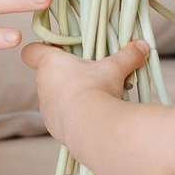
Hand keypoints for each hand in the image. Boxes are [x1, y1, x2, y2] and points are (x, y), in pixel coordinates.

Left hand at [21, 39, 150, 139]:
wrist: (93, 128)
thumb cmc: (97, 89)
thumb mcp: (115, 68)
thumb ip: (128, 55)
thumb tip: (143, 45)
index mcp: (49, 64)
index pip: (30, 52)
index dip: (41, 49)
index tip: (57, 51)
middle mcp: (42, 85)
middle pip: (48, 74)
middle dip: (66, 74)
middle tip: (88, 74)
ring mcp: (46, 108)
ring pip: (54, 96)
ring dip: (69, 95)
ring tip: (94, 97)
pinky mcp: (53, 126)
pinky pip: (60, 116)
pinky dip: (72, 114)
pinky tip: (90, 116)